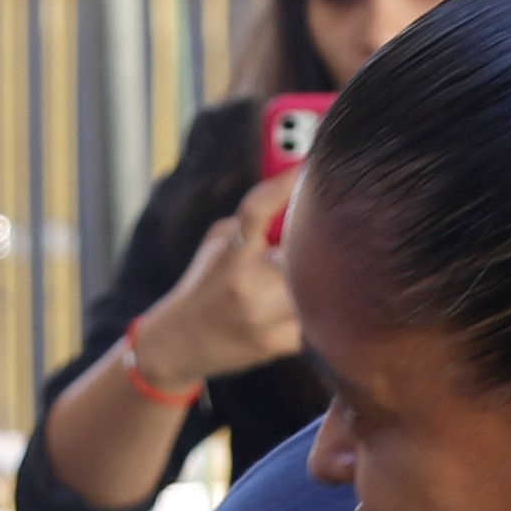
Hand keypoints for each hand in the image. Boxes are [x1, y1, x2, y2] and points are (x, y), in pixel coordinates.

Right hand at [127, 175, 301, 391]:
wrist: (177, 343)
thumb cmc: (204, 285)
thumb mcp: (217, 245)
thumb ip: (253, 225)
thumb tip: (302, 200)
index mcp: (231, 252)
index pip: (257, 208)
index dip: (285, 183)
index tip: (309, 166)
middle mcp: (245, 283)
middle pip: (304, 253)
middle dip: (318, 244)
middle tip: (332, 234)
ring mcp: (261, 316)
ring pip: (316, 289)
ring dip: (322, 280)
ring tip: (319, 275)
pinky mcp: (274, 344)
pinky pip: (313, 321)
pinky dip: (314, 312)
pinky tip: (301, 309)